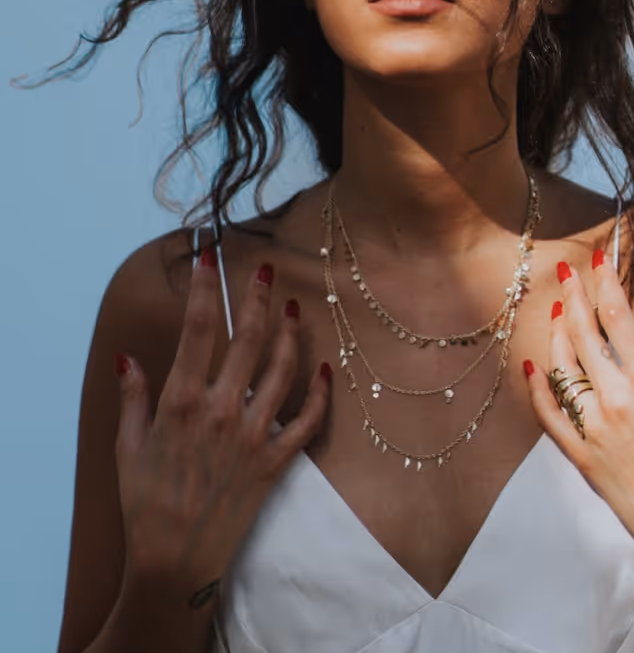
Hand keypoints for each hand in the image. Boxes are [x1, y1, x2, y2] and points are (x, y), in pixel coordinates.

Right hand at [115, 249, 330, 606]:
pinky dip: (321, 391)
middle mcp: (221, 411)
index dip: (205, 288)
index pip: (197, 330)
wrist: (174, 558)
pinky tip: (326, 366)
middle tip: (265, 267)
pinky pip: (308, 418)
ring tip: (293, 307)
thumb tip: (128, 357)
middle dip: (256, 298)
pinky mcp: (276, 460)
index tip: (208, 255)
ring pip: (283, 369)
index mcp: (181, 402)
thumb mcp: (127, 446)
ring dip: (290, 334)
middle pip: (247, 339)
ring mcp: (253, 434)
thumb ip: (132, 397)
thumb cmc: (145, 502)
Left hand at [523, 251, 633, 576]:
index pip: (619, 317)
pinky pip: (548, 415)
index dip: (605, 282)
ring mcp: (593, 429)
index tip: (599, 259)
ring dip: (557, 333)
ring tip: (559, 310)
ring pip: (562, 367)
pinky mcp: (580, 456)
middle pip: (584, 334)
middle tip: (567, 270)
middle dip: (574, 296)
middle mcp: (616, 400)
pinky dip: (536, 388)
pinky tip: (534, 367)